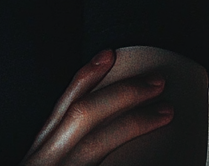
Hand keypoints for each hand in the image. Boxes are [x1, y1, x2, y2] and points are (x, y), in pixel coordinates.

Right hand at [19, 49, 173, 165]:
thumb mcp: (43, 164)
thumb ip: (64, 150)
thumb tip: (98, 132)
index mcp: (41, 150)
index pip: (64, 104)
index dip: (87, 75)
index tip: (110, 53)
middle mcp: (47, 158)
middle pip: (82, 114)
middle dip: (122, 94)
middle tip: (158, 81)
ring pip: (98, 143)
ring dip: (135, 124)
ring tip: (167, 112)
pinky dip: (133, 162)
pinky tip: (159, 158)